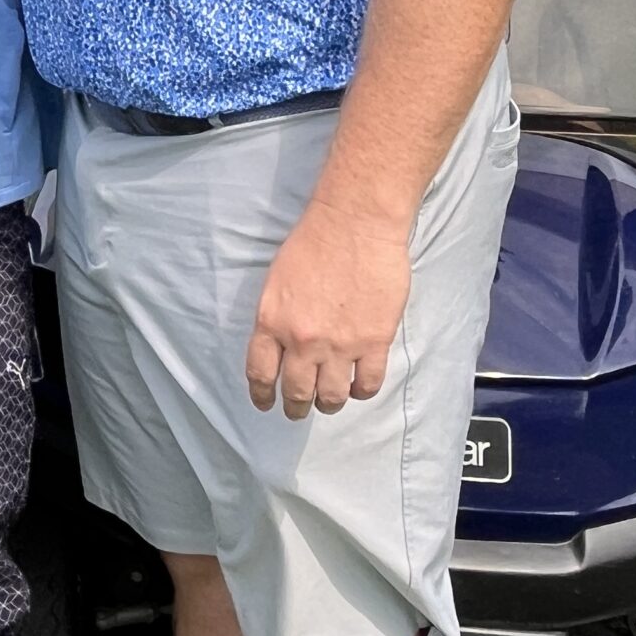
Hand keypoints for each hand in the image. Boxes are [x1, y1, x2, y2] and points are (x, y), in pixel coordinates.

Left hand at [245, 203, 410, 419]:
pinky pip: (367, 384)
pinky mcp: (374, 342)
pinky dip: (361, 391)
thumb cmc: (313, 242)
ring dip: (328, 404)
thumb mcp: (277, 280)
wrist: (355, 224)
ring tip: (329, 402)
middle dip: (296, 407)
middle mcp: (303, 340)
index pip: (260, 373)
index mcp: (272, 321)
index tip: (266, 403)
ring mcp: (340, 344)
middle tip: (298, 411)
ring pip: (332, 396)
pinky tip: (358, 387)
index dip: (262, 395)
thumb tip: (283, 346)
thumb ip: (278, 318)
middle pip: (296, 392)